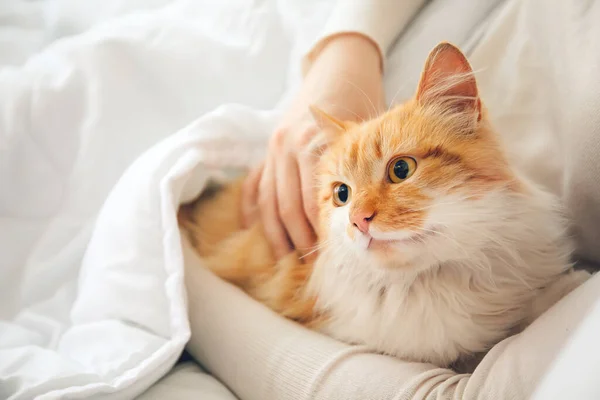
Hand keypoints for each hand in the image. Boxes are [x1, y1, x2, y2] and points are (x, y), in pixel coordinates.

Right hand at [242, 34, 384, 259]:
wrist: (337, 71)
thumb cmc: (358, 103)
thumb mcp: (366, 131)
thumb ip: (360, 168)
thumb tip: (364, 215)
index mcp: (311, 144)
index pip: (311, 202)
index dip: (320, 232)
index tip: (330, 253)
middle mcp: (286, 147)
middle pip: (287, 207)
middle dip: (299, 239)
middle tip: (310, 262)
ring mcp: (272, 149)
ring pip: (268, 202)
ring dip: (277, 233)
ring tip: (287, 257)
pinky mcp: (266, 150)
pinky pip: (253, 186)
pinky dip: (253, 212)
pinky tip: (257, 231)